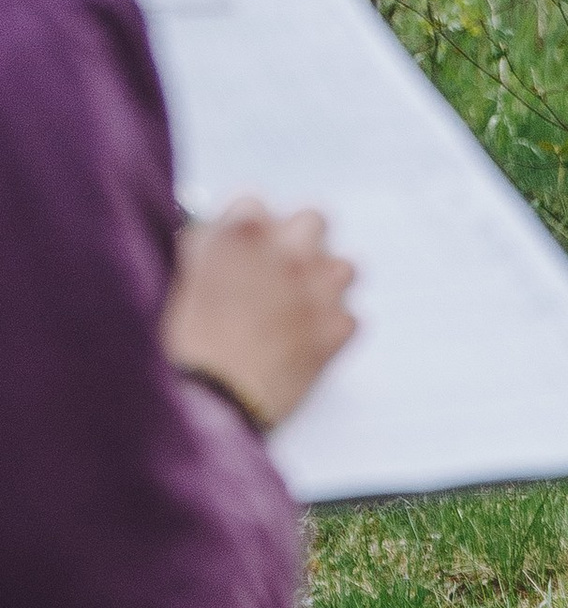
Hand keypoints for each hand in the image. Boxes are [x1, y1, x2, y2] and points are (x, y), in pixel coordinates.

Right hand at [163, 198, 356, 431]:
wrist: (211, 400)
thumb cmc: (186, 344)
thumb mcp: (181, 279)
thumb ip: (206, 248)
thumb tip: (218, 239)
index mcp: (242, 233)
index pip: (254, 206)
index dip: (247, 231)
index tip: (244, 248)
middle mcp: (288, 252)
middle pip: (312, 221)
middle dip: (298, 241)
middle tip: (279, 270)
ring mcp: (319, 288)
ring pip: (342, 267)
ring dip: (323, 282)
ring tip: (296, 308)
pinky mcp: (338, 328)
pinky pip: (347, 317)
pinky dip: (330, 328)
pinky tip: (303, 342)